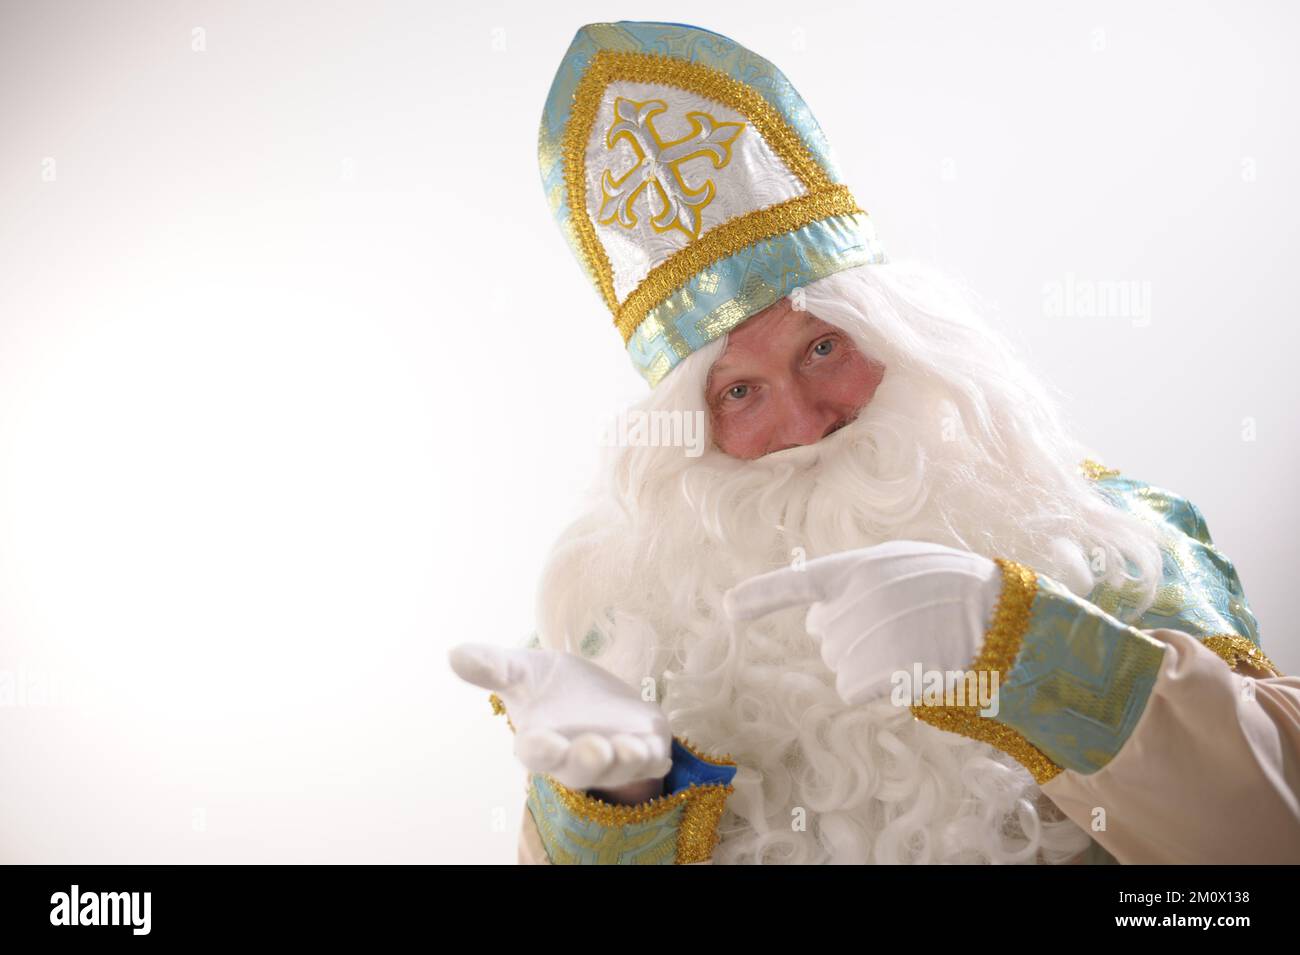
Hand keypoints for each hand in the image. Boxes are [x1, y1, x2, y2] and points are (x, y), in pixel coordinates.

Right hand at [448, 643, 671, 791]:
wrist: (595, 691)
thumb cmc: (550, 686)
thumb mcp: (522, 670)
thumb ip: (492, 666)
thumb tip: (453, 653)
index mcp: (541, 741)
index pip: (536, 753)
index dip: (540, 749)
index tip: (541, 739)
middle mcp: (575, 756)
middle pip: (578, 769)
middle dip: (586, 761)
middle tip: (594, 749)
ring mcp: (613, 756)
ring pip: (618, 768)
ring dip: (622, 760)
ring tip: (626, 747)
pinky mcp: (645, 748)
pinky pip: (651, 759)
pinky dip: (650, 755)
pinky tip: (650, 745)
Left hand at [722, 540, 1002, 704]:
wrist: (998, 615)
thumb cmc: (953, 587)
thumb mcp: (903, 564)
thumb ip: (857, 582)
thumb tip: (818, 618)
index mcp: (858, 568)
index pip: (798, 582)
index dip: (761, 596)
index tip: (729, 609)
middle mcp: (855, 601)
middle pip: (826, 636)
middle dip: (853, 637)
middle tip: (901, 625)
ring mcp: (868, 637)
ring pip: (840, 666)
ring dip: (869, 664)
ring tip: (913, 644)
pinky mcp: (883, 670)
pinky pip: (855, 690)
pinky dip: (875, 689)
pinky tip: (908, 669)